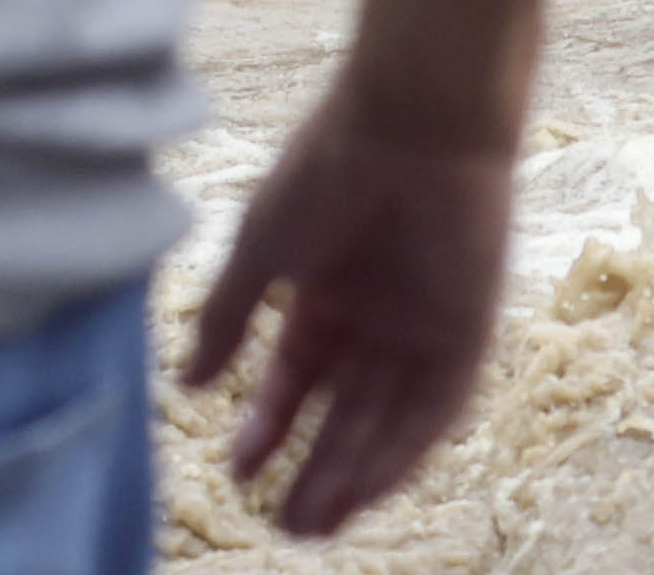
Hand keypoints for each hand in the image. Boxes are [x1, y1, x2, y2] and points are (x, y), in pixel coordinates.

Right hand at [178, 95, 520, 536]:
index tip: (236, 470)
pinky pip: (436, 412)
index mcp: (323, 292)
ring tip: (315, 525)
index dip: (267, 425)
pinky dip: (403, 452)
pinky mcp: (468, 336)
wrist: (411, 125)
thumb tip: (185, 382)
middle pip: (342, 414)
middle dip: (314, 470)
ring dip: (354, 475)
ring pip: (385, 423)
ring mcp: (422, 330)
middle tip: (284, 527)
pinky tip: (370, 487)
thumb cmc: (326, 169)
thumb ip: (226, 319)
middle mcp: (374, 320)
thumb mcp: (259, 249)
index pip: (294, 377)